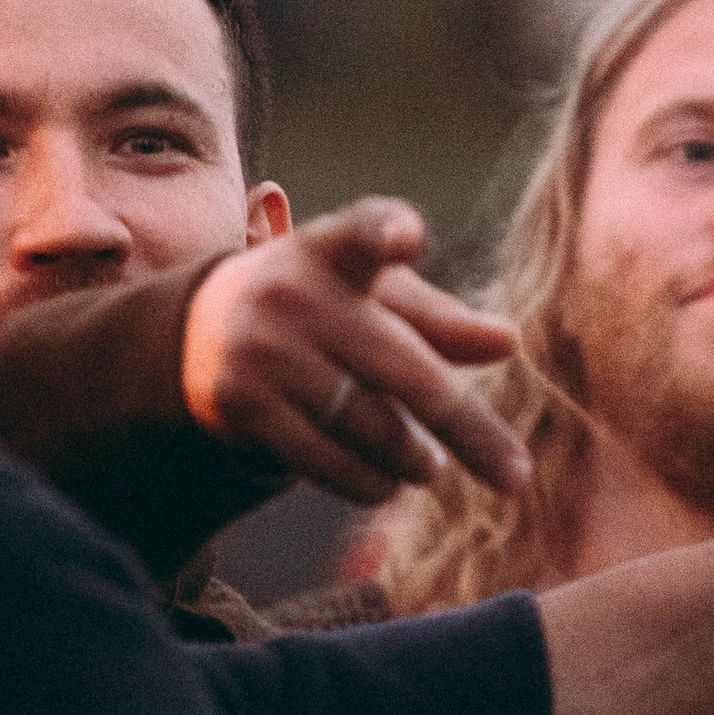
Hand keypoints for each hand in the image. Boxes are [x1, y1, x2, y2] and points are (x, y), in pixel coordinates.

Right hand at [179, 202, 528, 507]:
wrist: (199, 329)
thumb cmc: (320, 307)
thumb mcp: (374, 298)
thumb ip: (439, 320)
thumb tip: (507, 343)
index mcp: (335, 250)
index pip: (361, 229)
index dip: (384, 231)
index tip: (404, 237)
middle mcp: (295, 292)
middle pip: (402, 368)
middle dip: (467, 428)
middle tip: (514, 475)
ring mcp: (263, 348)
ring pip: (366, 424)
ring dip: (411, 460)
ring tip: (428, 468)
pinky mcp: (240, 401)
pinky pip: (322, 458)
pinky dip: (366, 481)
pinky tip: (386, 485)